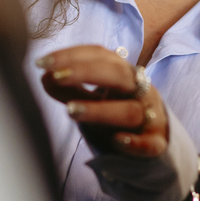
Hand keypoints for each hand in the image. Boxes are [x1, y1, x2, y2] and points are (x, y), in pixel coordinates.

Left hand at [36, 45, 168, 156]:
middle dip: (86, 72)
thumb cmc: (117, 116)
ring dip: (100, 109)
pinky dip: (135, 143)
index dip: (72, 56)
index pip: (101, 55)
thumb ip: (71, 90)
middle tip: (56, 76)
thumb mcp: (93, 100)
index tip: (42, 63)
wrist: (154, 143)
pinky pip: (150, 144)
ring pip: (130, 111)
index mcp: (124, 74)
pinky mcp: (156, 144)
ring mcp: (150, 117)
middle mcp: (140, 90)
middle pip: (118, 75)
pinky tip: (116, 141)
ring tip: (71, 111)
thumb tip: (45, 76)